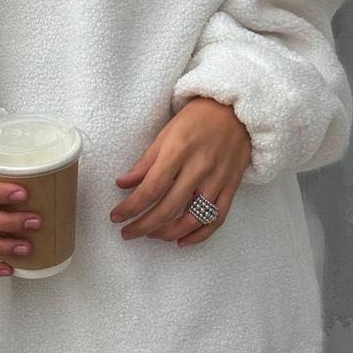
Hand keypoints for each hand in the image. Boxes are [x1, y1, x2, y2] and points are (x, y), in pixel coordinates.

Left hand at [110, 97, 251, 246]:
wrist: (236, 111)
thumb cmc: (196, 119)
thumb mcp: (166, 133)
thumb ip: (146, 162)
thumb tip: (123, 184)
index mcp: (178, 151)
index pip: (151, 188)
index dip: (131, 206)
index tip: (116, 216)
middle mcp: (199, 168)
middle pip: (168, 208)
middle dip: (144, 226)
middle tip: (127, 232)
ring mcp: (218, 180)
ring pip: (192, 218)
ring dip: (168, 233)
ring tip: (151, 235)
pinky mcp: (232, 187)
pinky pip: (216, 219)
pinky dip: (199, 235)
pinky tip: (182, 241)